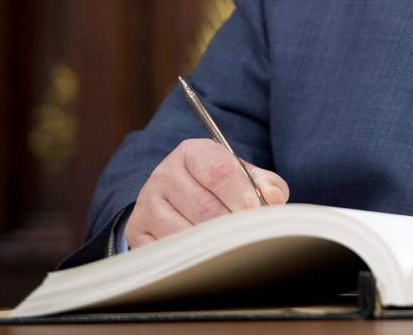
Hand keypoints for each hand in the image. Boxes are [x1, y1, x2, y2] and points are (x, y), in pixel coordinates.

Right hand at [125, 138, 288, 248]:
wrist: (177, 200)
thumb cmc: (218, 188)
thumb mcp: (242, 176)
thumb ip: (263, 183)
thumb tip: (274, 199)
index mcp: (192, 153)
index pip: (219, 171)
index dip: (242, 195)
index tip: (258, 213)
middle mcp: (164, 174)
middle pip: (204, 206)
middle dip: (232, 225)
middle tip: (249, 237)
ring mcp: (147, 204)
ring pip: (186, 233)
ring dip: (213, 244)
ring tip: (231, 248)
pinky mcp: (138, 232)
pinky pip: (168, 252)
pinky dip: (191, 258)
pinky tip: (206, 257)